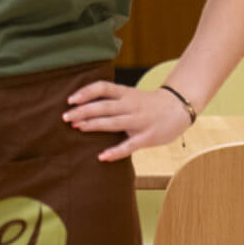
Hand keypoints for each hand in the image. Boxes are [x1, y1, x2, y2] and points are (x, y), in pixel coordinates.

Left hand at [64, 80, 192, 161]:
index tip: (70, 99)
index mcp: (126, 93)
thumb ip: (112, 98)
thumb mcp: (131, 95)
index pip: (103, 87)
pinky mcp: (147, 137)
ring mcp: (139, 121)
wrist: (179, 107)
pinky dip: (115, 151)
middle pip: (103, 106)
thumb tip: (85, 103)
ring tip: (77, 128)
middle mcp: (131, 105)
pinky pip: (129, 145)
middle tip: (65, 117)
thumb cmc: (149, 103)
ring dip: (94, 124)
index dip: (85, 92)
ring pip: (113, 122)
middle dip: (83, 111)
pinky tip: (102, 157)